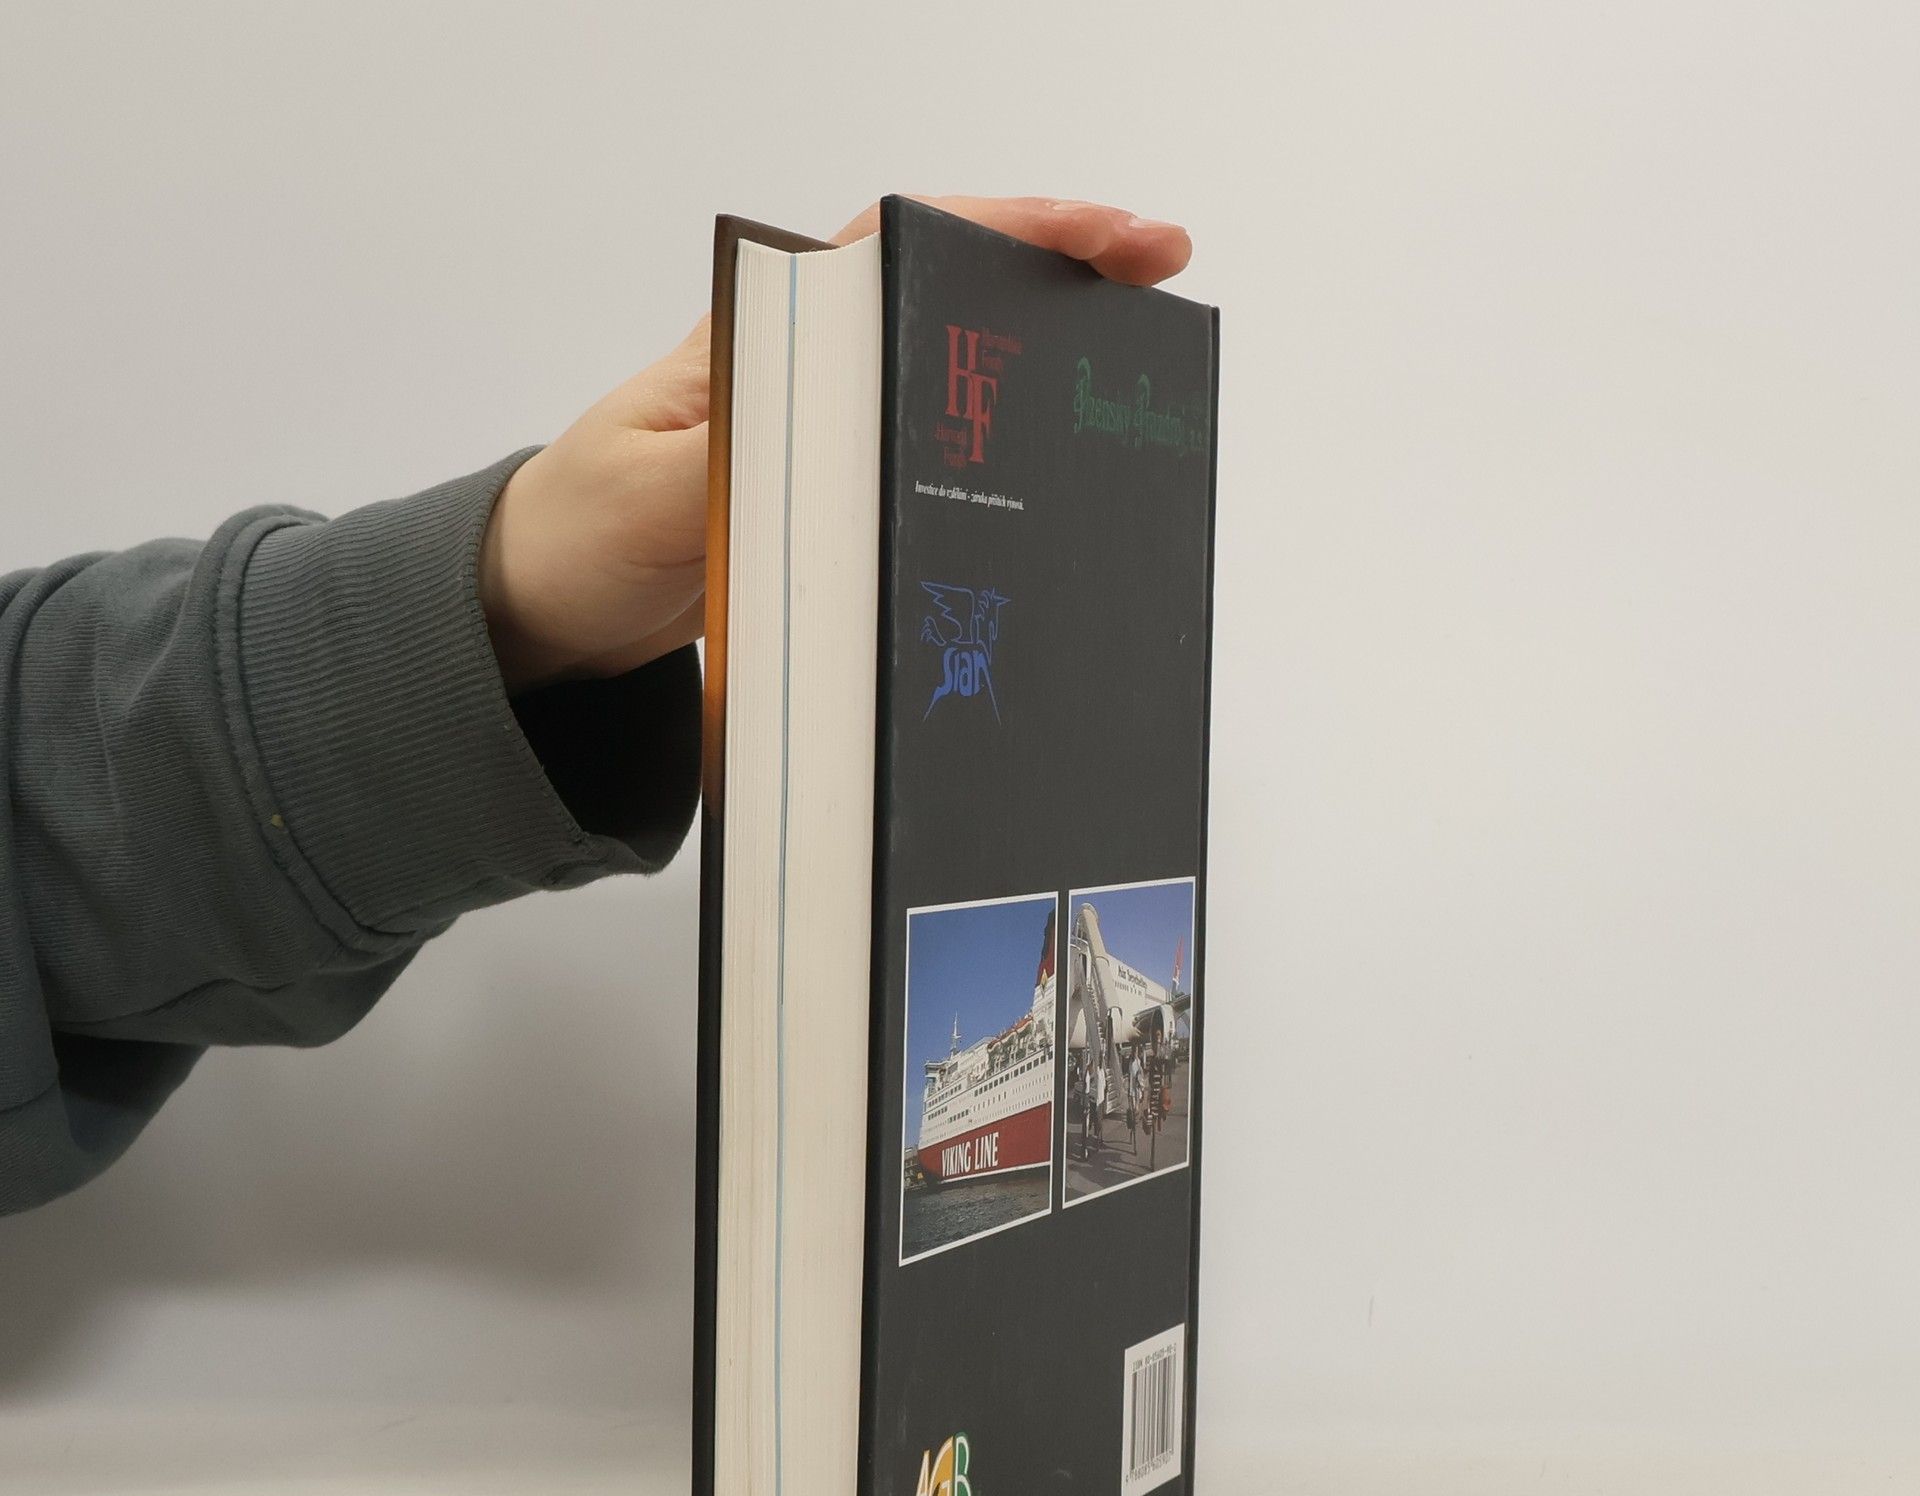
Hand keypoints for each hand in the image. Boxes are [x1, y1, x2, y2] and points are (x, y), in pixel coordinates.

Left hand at [478, 196, 1191, 693]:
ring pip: (950, 371)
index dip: (1015, 227)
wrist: (544, 603)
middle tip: (1159, 274)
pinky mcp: (829, 492)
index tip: (1109, 232)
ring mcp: (824, 431)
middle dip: (1059, 275)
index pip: (904, 244)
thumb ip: (739, 456)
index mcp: (768, 335)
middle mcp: (808, 367)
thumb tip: (838, 429)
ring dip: (1038, 363)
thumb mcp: (653, 493)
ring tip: (1131, 371)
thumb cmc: (578, 529)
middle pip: (950, 292)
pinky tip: (1049, 469)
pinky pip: (928, 454)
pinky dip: (996, 448)